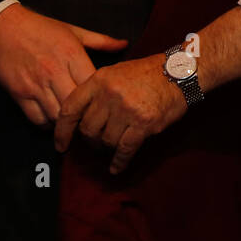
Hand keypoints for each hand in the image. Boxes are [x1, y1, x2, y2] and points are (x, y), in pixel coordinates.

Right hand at [0, 3, 128, 125]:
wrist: (4, 27)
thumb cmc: (42, 29)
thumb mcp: (74, 31)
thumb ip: (101, 41)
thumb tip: (124, 44)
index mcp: (72, 55)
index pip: (93, 85)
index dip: (102, 98)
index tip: (107, 105)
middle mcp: (55, 72)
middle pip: (77, 106)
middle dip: (87, 116)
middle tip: (93, 121)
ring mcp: (36, 85)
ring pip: (58, 116)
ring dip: (67, 123)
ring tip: (75, 122)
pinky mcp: (20, 94)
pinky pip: (37, 119)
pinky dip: (47, 124)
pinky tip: (54, 119)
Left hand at [55, 55, 187, 173]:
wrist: (179, 72)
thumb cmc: (147, 73)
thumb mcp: (115, 72)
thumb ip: (96, 91)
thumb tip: (80, 117)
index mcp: (99, 80)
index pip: (70, 109)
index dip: (62, 131)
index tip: (61, 145)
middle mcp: (110, 94)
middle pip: (87, 129)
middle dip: (90, 140)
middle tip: (96, 142)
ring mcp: (127, 110)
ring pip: (106, 141)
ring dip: (108, 147)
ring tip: (113, 146)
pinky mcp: (144, 124)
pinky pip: (125, 149)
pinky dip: (119, 162)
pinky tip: (116, 168)